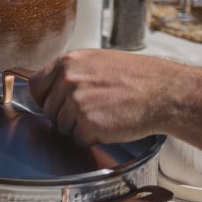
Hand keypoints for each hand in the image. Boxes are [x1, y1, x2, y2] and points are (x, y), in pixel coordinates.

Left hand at [28, 49, 179, 144]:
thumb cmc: (138, 78)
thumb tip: (51, 88)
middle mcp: (68, 80)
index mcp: (69, 62)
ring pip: (62, 126)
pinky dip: (92, 137)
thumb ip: (72, 73)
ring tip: (105, 114)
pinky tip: (110, 124)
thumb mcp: (98, 62)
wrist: (165, 92)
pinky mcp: (86, 123)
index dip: (44, 98)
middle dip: (66, 115)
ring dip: (80, 127)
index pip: (35, 85)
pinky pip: (78, 139)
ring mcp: (76, 102)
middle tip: (94, 109)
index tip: (53, 103)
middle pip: (48, 110)